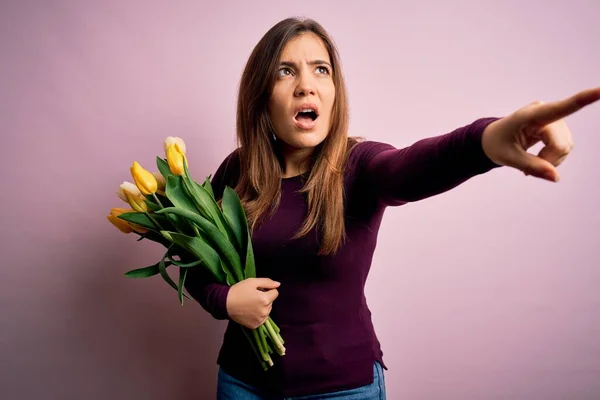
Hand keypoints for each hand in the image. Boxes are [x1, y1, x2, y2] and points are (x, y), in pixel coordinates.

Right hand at [226, 278, 280, 328]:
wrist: (225, 303)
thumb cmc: (238, 290)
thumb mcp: (252, 282)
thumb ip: (267, 282)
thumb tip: (278, 284)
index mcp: (265, 299)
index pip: (275, 293)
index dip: (268, 290)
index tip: (259, 290)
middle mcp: (264, 311)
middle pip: (271, 302)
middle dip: (265, 298)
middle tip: (253, 296)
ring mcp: (260, 320)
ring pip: (267, 310)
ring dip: (263, 306)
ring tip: (251, 303)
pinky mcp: (255, 325)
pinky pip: (262, 318)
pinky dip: (259, 315)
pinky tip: (250, 311)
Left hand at [482, 86, 599, 181]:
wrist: (492, 138)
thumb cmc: (496, 145)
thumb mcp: (508, 158)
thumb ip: (532, 167)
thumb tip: (556, 178)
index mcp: (529, 115)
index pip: (560, 108)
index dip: (583, 99)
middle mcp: (545, 112)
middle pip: (561, 144)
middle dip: (549, 161)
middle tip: (527, 172)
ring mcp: (553, 119)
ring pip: (566, 147)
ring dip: (551, 160)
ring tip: (531, 163)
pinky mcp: (557, 127)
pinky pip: (565, 147)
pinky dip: (554, 158)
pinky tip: (540, 159)